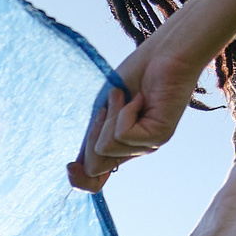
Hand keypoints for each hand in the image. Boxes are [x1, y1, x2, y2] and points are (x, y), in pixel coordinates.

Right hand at [69, 35, 206, 190]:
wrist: (165, 52)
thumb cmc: (136, 74)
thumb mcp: (103, 111)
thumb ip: (92, 139)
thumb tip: (74, 169)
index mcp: (119, 146)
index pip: (95, 183)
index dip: (80, 181)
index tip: (70, 165)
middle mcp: (134, 151)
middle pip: (95, 165)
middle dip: (93, 132)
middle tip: (111, 102)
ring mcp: (148, 146)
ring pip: (106, 147)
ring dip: (111, 114)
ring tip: (128, 95)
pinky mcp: (159, 137)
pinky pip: (123, 134)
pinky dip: (124, 111)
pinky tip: (141, 98)